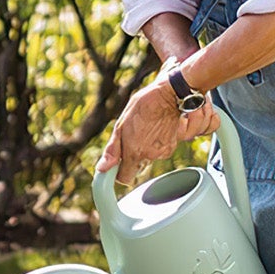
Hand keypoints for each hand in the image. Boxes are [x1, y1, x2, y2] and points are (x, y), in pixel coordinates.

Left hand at [97, 77, 219, 184]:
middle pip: (136, 167)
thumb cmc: (142, 107)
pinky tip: (155, 129)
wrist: (169, 95)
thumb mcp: (121, 126)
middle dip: (132, 158)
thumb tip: (103, 169)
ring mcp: (162, 153)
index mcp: (135, 153)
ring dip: (144, 149)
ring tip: (145, 130)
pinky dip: (155, 144)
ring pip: (147, 158)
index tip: (117, 164)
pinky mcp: (171, 147)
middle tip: (132, 138)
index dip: (119, 173)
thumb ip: (112, 150)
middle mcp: (150, 156)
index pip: (125, 178)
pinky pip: (158, 152)